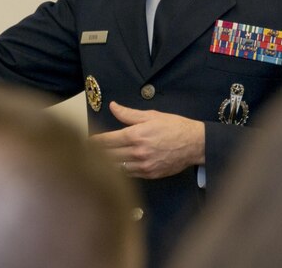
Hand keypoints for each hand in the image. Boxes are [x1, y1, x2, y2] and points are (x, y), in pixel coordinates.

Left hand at [90, 101, 204, 179]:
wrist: (194, 144)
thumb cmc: (174, 127)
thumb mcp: (151, 115)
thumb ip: (129, 114)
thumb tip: (113, 106)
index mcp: (136, 135)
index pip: (108, 140)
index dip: (94, 141)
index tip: (87, 141)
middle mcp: (138, 152)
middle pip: (109, 155)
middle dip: (97, 153)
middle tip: (87, 151)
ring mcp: (143, 166)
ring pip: (117, 167)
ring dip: (106, 164)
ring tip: (97, 160)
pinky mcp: (150, 174)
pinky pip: (129, 174)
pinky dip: (121, 170)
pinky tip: (116, 166)